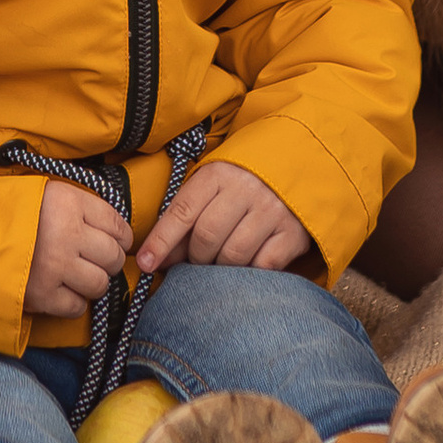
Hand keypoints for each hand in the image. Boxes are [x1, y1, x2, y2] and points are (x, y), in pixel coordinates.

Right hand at [25, 178, 131, 316]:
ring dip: (93, 283)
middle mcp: (67, 233)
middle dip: (108, 261)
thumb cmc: (10, 213)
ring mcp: (55, 266)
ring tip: (76, 276)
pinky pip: (77, 306)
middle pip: (113, 256)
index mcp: (69, 202)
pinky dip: (73, 302)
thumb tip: (115, 230)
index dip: (121, 237)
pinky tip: (62, 291)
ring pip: (100, 283)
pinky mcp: (42, 294)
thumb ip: (81, 207)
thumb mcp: (47, 193)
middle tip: (94, 261)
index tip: (114, 242)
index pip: (117, 224)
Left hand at [134, 158, 311, 273]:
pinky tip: (246, 266)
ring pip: (233, 255)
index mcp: (218, 174)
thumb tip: (155, 260)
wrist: (297, 169)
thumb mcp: (211, 189)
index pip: (182, 211)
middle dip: (195, 258)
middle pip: (207, 237)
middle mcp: (246, 189)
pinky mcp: (293, 232)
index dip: (161, 241)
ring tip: (220, 263)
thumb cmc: (241, 185)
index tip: (146, 263)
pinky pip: (262, 265)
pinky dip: (249, 272)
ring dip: (220, 268)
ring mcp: (272, 210)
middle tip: (197, 262)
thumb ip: (184, 220)